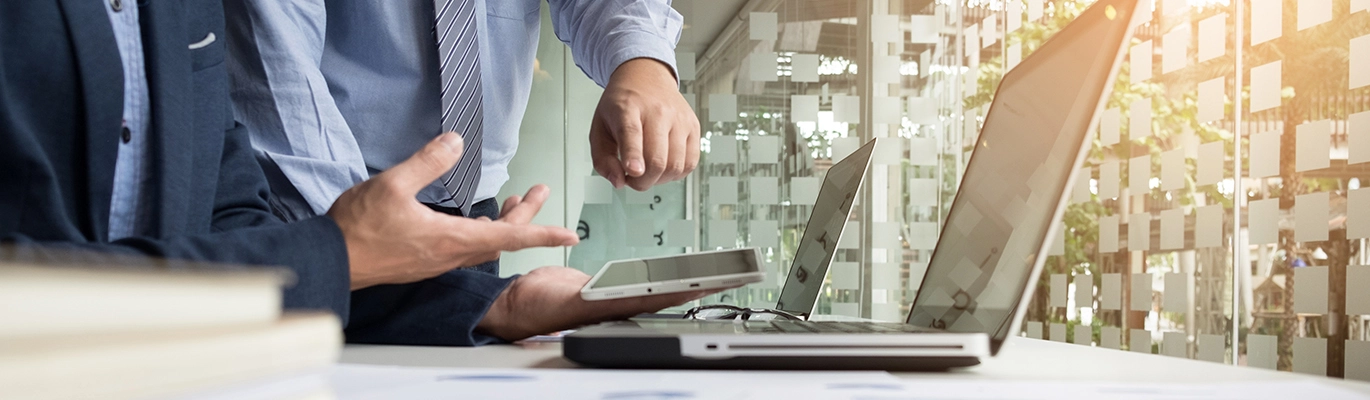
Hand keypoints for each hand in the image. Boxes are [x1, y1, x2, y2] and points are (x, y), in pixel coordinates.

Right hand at [328, 133, 579, 289]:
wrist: (331, 260)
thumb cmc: (358, 228)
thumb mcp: (392, 184)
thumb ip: (428, 162)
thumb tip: (457, 141)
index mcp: (450, 239)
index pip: (508, 236)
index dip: (541, 233)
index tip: (568, 235)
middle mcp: (449, 254)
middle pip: (500, 238)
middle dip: (525, 215)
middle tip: (538, 191)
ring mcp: (437, 260)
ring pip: (483, 244)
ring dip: (504, 224)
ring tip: (516, 201)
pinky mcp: (424, 261)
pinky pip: (464, 248)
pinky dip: (481, 233)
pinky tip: (476, 221)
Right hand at [476, 266, 726, 340]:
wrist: (516, 303)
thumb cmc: (537, 308)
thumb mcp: (572, 301)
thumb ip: (600, 298)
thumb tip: (633, 295)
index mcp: (616, 307)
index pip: (665, 297)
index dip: (693, 289)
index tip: (722, 281)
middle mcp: (622, 304)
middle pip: (670, 293)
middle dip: (702, 284)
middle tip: (735, 275)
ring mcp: (617, 298)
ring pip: (661, 288)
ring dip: (688, 281)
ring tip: (718, 273)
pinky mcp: (607, 289)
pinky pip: (641, 283)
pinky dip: (663, 279)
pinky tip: (678, 276)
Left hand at [589, 58, 700, 190]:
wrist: (646, 77)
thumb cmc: (621, 105)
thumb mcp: (599, 128)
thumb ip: (603, 159)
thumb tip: (618, 182)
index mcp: (627, 108)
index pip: (632, 133)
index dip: (633, 155)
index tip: (633, 171)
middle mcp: (658, 111)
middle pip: (657, 159)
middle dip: (642, 182)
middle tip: (633, 179)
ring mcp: (679, 118)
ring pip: (675, 165)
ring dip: (659, 180)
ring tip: (647, 171)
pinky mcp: (693, 126)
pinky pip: (690, 163)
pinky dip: (676, 174)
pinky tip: (664, 166)